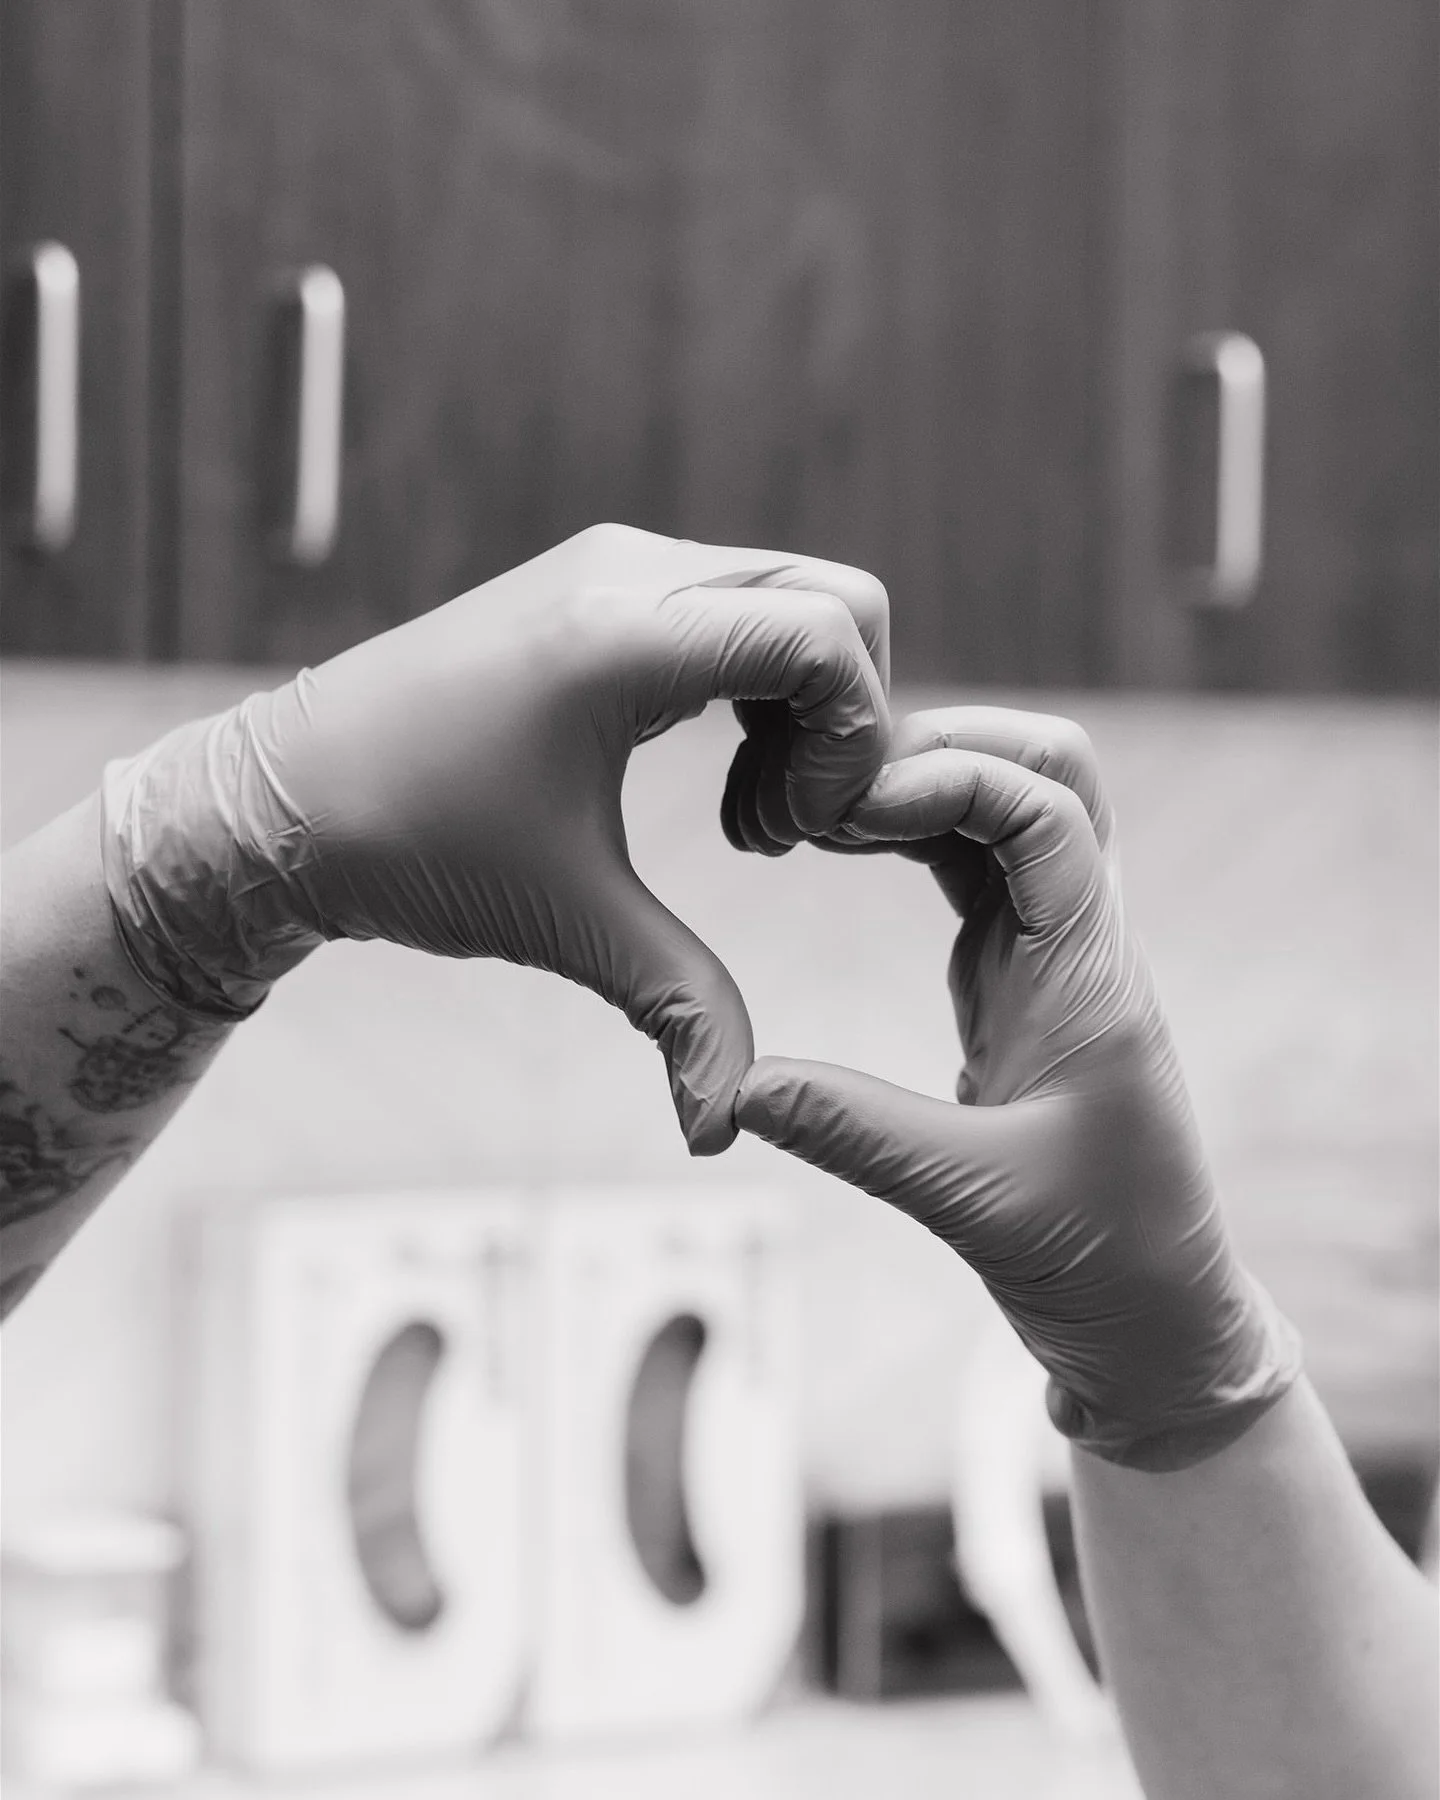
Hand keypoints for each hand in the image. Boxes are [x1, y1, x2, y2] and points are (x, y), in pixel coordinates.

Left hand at [100, 524, 888, 1153]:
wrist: (278, 802)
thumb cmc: (407, 846)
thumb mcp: (564, 921)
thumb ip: (678, 1013)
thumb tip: (726, 1129)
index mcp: (625, 633)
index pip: (827, 633)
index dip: (853, 741)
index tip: (799, 837)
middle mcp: (629, 570)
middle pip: (835, 601)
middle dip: (846, 722)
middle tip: (783, 830)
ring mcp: (612, 565)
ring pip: (790, 601)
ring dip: (804, 710)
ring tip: (743, 820)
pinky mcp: (597, 587)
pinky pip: (735, 610)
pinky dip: (759, 689)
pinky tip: (717, 777)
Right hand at [736, 708, 1298, 1466]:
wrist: (1157, 1317)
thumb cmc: (1101, 1259)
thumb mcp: (968, 1197)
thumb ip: (852, 1131)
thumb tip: (730, 1085)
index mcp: (1091, 971)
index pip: (1046, 807)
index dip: (950, 775)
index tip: (847, 805)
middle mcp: (1080, 939)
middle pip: (1046, 768)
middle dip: (942, 741)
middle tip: (829, 778)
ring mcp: (1050, 952)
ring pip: (1005, 807)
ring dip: (921, 784)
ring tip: (815, 806)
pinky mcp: (1018, 978)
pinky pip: (972, 865)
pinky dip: (911, 834)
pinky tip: (839, 846)